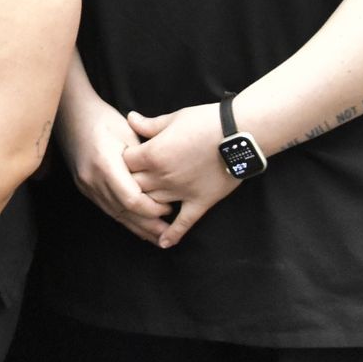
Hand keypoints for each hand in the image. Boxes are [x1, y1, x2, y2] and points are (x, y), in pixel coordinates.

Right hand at [56, 84, 166, 243]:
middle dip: (148, 225)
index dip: (152, 209)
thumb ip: (142, 161)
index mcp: (105, 163)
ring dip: (137, 227)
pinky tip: (139, 227)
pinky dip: (125, 219)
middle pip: (123, 211)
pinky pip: (107, 209)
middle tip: (169, 234)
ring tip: (158, 237)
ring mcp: (86, 185)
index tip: (170, 209)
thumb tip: (161, 184)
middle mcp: (92, 179)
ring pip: (115, 214)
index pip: (131, 199)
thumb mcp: (128, 133)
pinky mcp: (84, 187)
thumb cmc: (103, 119)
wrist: (71, 114)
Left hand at [123, 105, 239, 248]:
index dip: (123, 160)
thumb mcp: (173, 118)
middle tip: (129, 181)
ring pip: (153, 204)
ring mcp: (181, 191)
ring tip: (139, 208)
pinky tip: (163, 243)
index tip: (126, 158)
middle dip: (129, 183)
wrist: (239, 133)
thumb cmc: (205, 121)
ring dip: (145, 205)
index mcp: (153, 154)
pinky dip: (173, 234)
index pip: (124, 163)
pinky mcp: (200, 201)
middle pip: (134, 186)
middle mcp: (163, 176)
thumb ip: (149, 125)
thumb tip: (130, 119)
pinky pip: (184, 222)